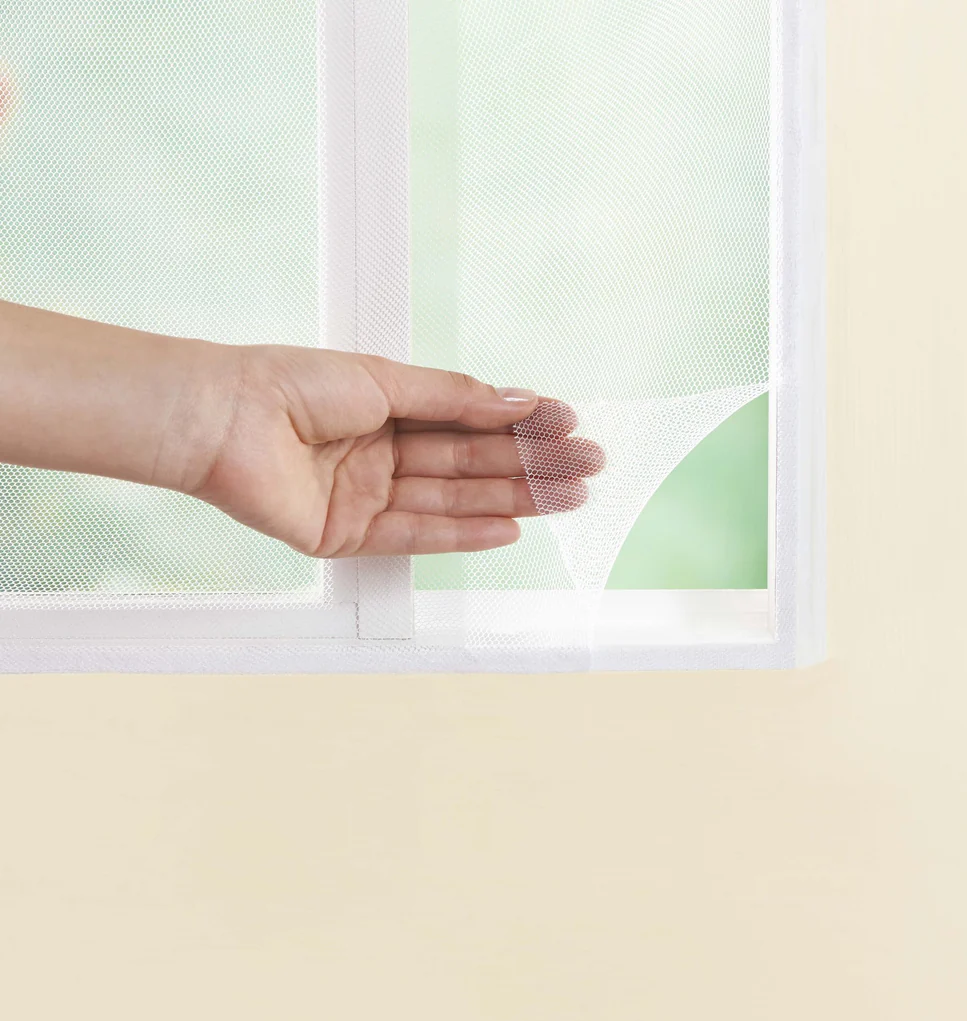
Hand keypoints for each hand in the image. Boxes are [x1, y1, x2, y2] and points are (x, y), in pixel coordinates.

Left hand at [0, 302, 602, 556]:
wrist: (221, 419)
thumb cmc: (289, 383)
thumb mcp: (385, 380)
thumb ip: (454, 398)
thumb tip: (517, 403)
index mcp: (389, 410)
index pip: (470, 422)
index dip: (521, 425)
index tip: (569, 426)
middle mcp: (382, 454)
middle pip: (471, 464)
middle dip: (532, 465)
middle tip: (587, 468)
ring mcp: (367, 496)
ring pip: (454, 499)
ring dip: (513, 498)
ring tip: (569, 497)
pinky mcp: (348, 535)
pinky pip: (416, 536)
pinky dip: (463, 534)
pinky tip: (510, 529)